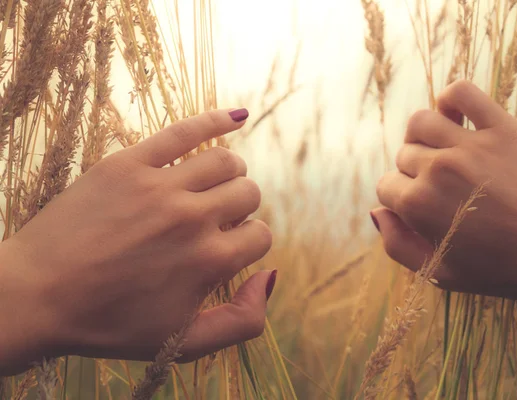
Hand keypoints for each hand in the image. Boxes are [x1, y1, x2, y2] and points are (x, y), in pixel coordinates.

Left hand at [0, 108, 275, 374]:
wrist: (35, 297)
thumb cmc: (109, 324)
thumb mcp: (183, 344)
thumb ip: (243, 320)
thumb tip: (270, 275)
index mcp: (209, 260)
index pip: (259, 235)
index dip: (248, 242)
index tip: (227, 248)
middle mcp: (192, 218)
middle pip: (247, 194)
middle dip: (241, 208)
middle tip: (215, 221)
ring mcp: (160, 187)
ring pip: (226, 161)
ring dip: (231, 173)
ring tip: (214, 186)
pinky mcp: (128, 164)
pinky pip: (183, 131)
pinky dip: (216, 119)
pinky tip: (238, 116)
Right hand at [373, 81, 516, 323]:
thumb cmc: (506, 269)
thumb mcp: (442, 274)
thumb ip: (398, 246)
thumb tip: (377, 212)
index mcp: (419, 205)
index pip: (386, 185)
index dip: (400, 199)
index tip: (422, 207)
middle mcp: (439, 169)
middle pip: (404, 155)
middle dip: (414, 173)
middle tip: (444, 190)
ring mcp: (471, 144)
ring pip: (420, 122)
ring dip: (422, 136)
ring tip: (441, 150)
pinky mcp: (503, 128)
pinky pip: (463, 93)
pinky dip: (451, 99)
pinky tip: (455, 118)